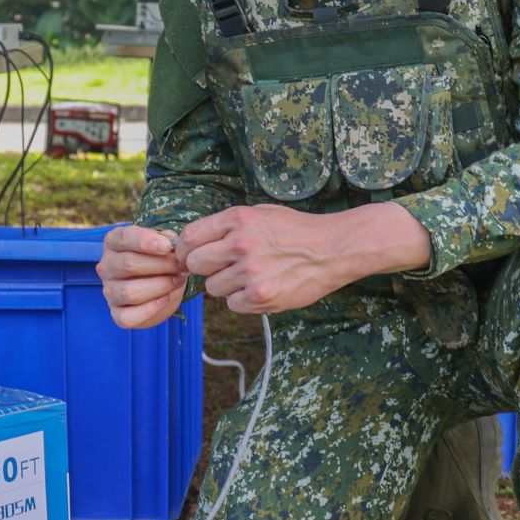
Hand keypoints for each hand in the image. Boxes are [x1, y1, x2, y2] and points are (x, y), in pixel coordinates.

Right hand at [97, 224, 187, 328]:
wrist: (162, 284)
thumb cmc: (160, 259)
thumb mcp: (164, 244)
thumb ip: (166, 240)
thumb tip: (171, 244)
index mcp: (114, 243)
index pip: (123, 238)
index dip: (145, 241)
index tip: (167, 247)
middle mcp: (107, 267)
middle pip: (129, 264)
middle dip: (161, 265)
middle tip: (181, 266)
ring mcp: (109, 292)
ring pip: (129, 292)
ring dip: (159, 286)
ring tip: (178, 281)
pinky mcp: (117, 314)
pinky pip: (129, 317)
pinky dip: (150, 309)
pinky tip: (165, 298)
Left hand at [178, 202, 431, 314]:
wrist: (333, 248)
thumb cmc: (296, 230)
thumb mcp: (260, 213)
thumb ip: (228, 226)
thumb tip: (194, 243)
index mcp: (237, 219)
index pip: (189, 236)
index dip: (185, 249)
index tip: (190, 256)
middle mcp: (241, 244)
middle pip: (196, 264)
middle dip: (204, 268)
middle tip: (220, 269)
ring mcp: (251, 272)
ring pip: (213, 288)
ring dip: (226, 286)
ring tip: (249, 277)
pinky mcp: (262, 296)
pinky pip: (233, 305)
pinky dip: (243, 301)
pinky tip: (260, 289)